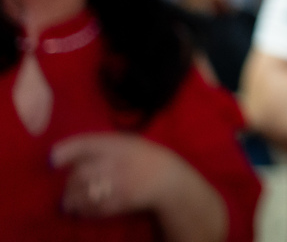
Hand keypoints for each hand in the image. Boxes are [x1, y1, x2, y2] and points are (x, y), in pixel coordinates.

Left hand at [52, 133, 182, 217]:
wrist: (167, 178)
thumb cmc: (145, 156)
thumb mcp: (128, 142)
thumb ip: (103, 145)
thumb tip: (70, 153)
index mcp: (119, 145)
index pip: (86, 144)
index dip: (66, 151)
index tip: (52, 160)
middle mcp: (116, 163)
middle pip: (80, 173)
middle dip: (69, 182)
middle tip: (67, 187)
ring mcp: (118, 185)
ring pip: (84, 193)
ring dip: (72, 199)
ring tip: (68, 202)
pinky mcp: (119, 202)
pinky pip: (94, 208)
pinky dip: (84, 211)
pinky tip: (82, 210)